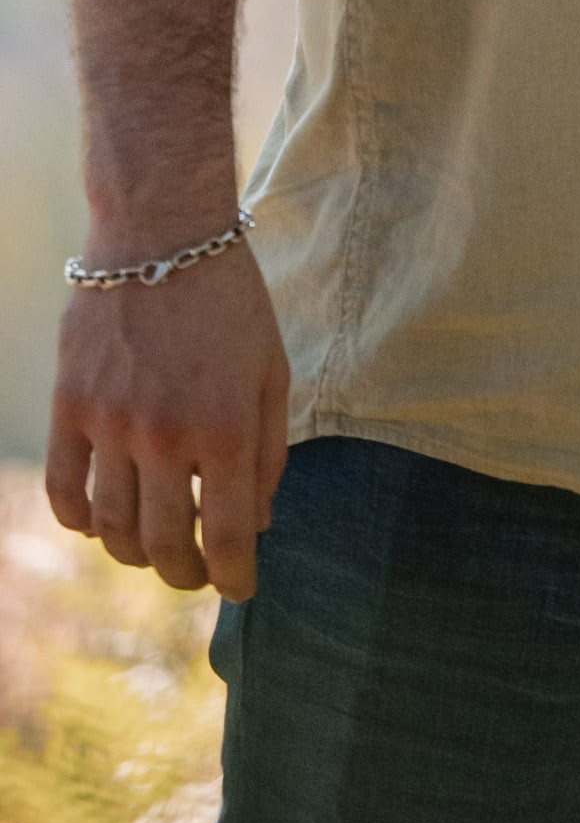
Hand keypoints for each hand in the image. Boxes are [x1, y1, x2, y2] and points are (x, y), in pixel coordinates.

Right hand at [47, 238, 289, 598]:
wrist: (161, 234)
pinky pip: (64, 490)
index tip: (241, 588)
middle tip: (197, 573)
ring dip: (134, 553)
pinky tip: (100, 522)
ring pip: (111, 529)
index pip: (225, 536)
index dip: (235, 576)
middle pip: (164, 545)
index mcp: (225, 426)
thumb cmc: (230, 302)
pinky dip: (80, 521)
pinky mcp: (70, 407)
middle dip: (185, 574)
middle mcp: (164, 436)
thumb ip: (269, 451)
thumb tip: (255, 524)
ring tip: (155, 548)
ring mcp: (110, 424)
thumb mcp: (272, 370)